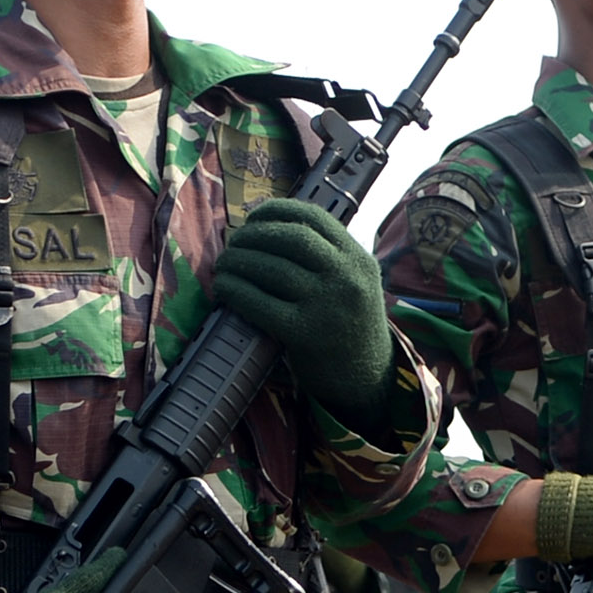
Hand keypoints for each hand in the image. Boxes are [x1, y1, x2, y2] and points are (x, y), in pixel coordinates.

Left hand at [207, 199, 398, 427]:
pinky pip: (260, 304)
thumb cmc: (350, 328)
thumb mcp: (357, 284)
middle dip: (253, 236)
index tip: (254, 218)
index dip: (276, 211)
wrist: (368, 381)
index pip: (313, 217)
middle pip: (290, 238)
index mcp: (359, 259)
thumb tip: (271, 230)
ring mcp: (327, 305)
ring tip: (223, 266)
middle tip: (233, 244)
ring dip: (238, 262)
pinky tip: (224, 288)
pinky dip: (235, 291)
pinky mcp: (305, 334)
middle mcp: (347, 277)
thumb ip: (330, 258)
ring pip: (272, 269)